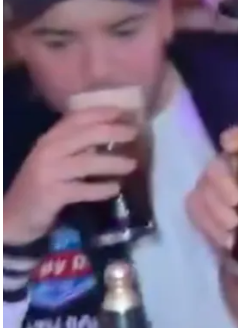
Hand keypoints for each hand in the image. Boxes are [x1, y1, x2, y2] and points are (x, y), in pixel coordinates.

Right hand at [4, 108, 137, 245]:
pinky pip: (82, 189)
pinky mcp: (51, 194)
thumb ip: (79, 146)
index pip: (76, 118)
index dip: (101, 112)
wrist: (13, 216)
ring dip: (112, 162)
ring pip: (86, 162)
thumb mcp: (57, 159)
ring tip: (133, 164)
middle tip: (134, 133)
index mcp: (50, 139)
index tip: (123, 111)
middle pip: (85, 135)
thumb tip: (113, 133)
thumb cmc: (43, 184)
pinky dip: (100, 188)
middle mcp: (48, 151)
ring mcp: (48, 172)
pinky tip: (115, 188)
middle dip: (112, 132)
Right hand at [185, 126, 237, 249]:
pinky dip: (207, 224)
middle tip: (236, 202)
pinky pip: (196, 210)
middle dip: (220, 181)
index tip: (231, 146)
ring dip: (212, 208)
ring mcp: (220, 189)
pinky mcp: (210, 212)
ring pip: (201, 188)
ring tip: (232, 227)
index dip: (234, 137)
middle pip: (215, 163)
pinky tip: (225, 241)